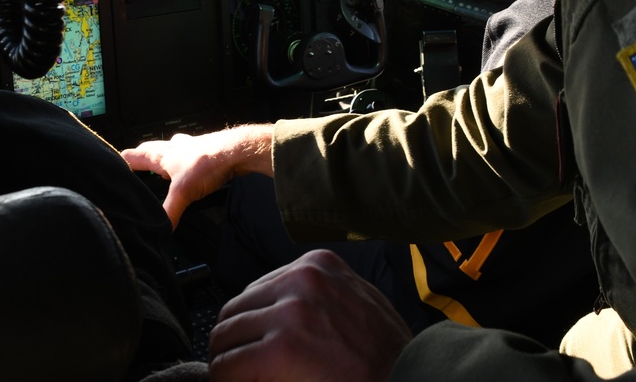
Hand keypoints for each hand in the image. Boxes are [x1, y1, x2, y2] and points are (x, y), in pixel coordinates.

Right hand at [121, 124, 273, 228]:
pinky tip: (189, 167)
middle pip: (151, 149)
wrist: (236, 150)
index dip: (121, 161)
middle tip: (134, 163)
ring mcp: (190, 147)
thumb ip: (170, 211)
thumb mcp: (183, 192)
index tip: (111, 165)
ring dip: (163, 155)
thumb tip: (161, 228)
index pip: (134, 155)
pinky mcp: (205, 150)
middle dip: (141, 156)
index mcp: (163, 155)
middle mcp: (175, 147)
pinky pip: (188, 152)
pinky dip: (184, 159)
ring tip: (161, 165)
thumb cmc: (208, 162)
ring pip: (170, 148)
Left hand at [208, 249, 412, 380]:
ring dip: (225, 362)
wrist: (410, 377)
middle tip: (235, 368)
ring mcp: (289, 312)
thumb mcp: (355, 301)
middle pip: (236, 309)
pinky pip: (229, 366)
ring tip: (236, 380)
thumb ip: (317, 297)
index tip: (249, 344)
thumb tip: (276, 314)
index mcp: (317, 265)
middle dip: (232, 342)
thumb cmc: (388, 352)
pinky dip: (224, 381)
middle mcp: (300, 280)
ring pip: (226, 336)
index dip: (249, 324)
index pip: (257, 289)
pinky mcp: (279, 349)